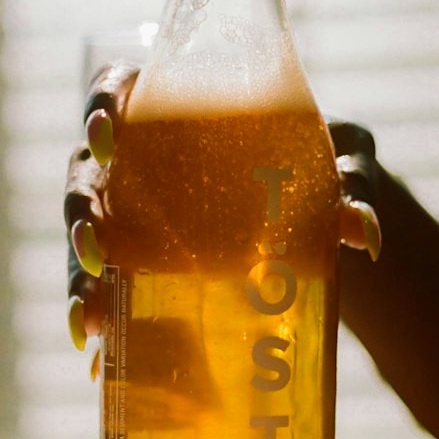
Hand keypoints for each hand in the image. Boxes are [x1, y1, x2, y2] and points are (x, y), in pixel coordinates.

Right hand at [64, 66, 380, 350]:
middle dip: (78, 212)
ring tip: (91, 318)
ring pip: (86, 235)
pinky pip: (105, 283)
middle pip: (85, 172)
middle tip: (94, 250)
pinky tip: (97, 352)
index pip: (115, 87)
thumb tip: (362, 233)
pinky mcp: (140, 261)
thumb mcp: (345, 161)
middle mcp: (140, 157)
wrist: (323, 225)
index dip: (98, 104)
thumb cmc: (325, 167)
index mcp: (175, 106)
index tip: (107, 134)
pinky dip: (98, 315)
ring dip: (76, 276)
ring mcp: (133, 211)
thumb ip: (352, 182)